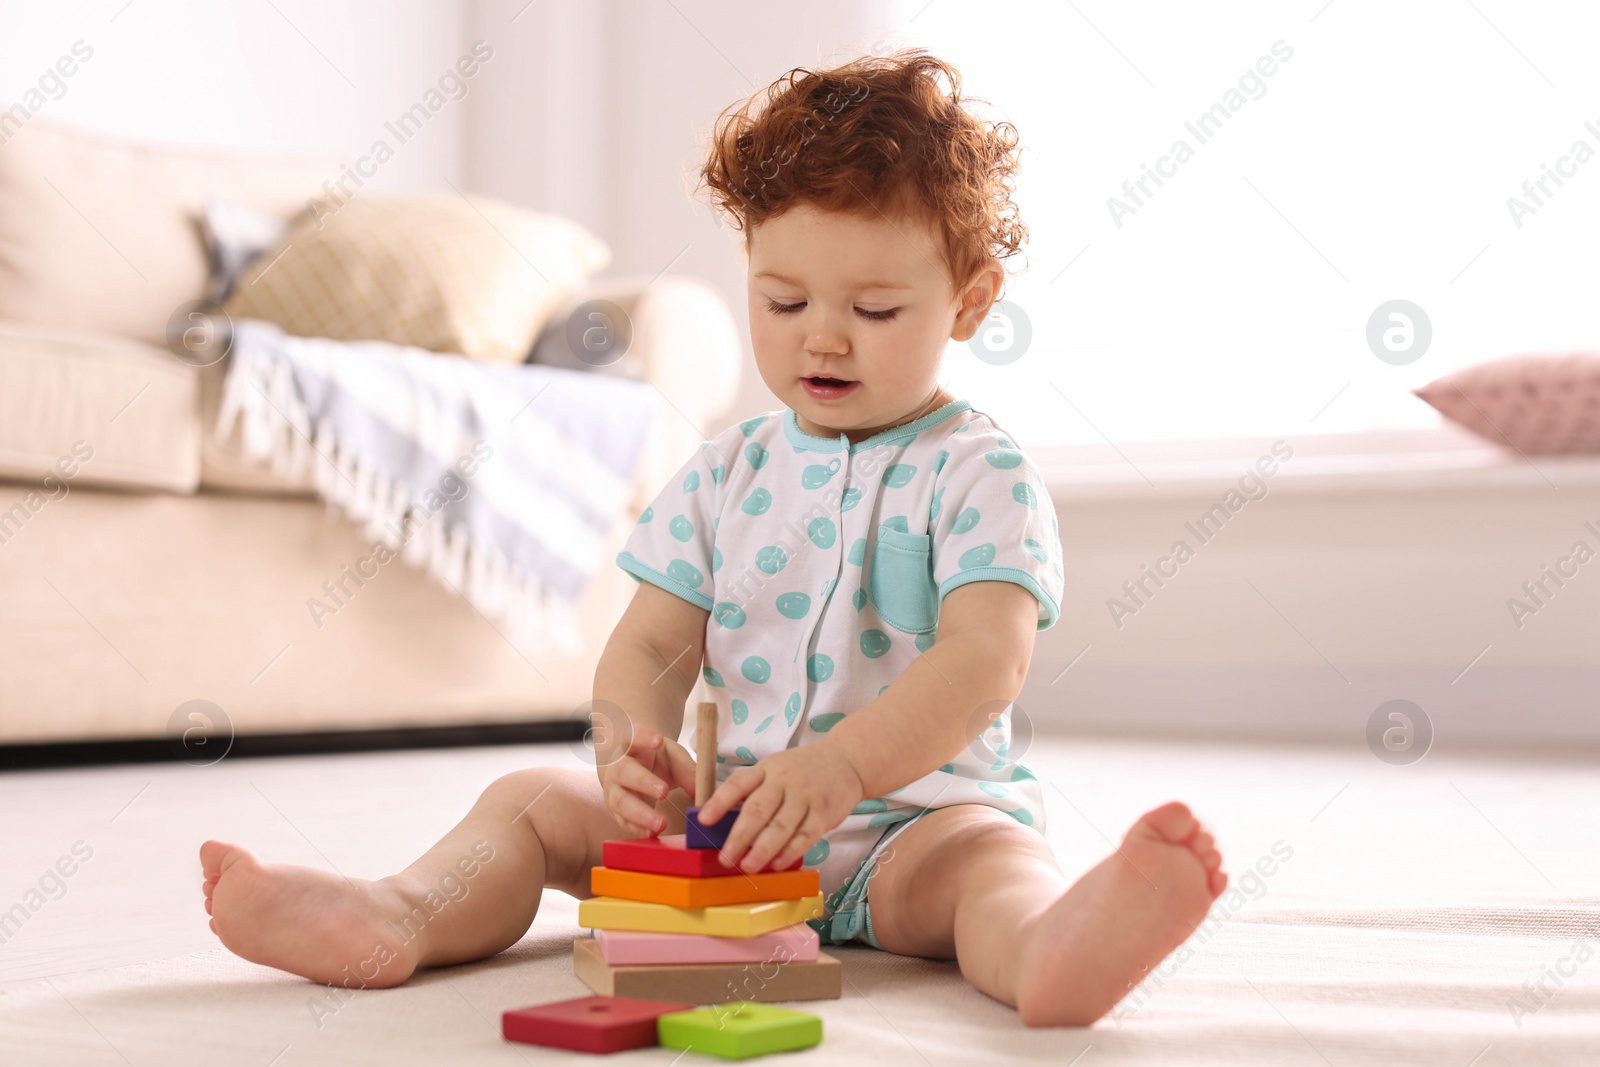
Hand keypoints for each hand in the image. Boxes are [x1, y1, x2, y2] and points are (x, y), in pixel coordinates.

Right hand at [597, 725, 696, 836]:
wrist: (635, 767)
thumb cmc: (656, 760)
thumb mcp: (673, 757)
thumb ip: (688, 771)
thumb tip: (704, 794)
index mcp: (632, 745)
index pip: (633, 735)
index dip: (643, 737)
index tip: (658, 740)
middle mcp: (618, 765)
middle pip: (624, 771)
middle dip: (643, 782)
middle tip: (664, 792)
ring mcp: (613, 788)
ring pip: (620, 800)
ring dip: (640, 814)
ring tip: (661, 824)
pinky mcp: (615, 809)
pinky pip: (622, 820)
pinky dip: (636, 828)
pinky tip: (651, 834)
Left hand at [695, 742, 865, 873]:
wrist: (846, 761)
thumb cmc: (802, 771)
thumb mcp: (775, 770)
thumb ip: (754, 793)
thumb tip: (723, 826)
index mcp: (766, 769)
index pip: (739, 783)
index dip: (720, 801)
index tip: (703, 820)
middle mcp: (783, 781)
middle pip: (758, 809)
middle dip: (739, 836)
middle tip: (725, 858)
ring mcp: (805, 796)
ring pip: (781, 825)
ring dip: (762, 849)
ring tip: (747, 867)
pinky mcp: (823, 813)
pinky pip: (805, 835)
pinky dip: (790, 852)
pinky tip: (777, 864)